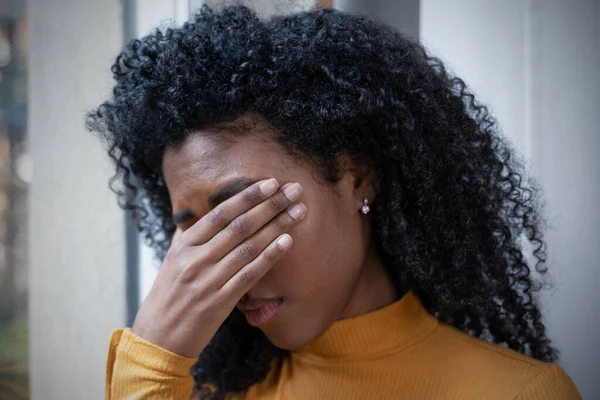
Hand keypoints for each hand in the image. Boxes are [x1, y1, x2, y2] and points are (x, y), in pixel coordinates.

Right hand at [131, 178, 305, 356]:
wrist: (158, 337)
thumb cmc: (168, 296)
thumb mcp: (171, 260)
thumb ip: (187, 235)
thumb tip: (200, 212)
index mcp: (184, 245)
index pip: (220, 214)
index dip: (248, 197)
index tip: (270, 183)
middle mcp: (196, 259)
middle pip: (240, 226)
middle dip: (270, 205)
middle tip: (294, 190)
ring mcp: (209, 280)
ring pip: (249, 247)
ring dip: (277, 226)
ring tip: (299, 211)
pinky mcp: (221, 301)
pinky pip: (251, 274)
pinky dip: (270, 256)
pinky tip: (288, 241)